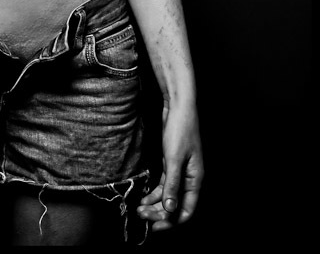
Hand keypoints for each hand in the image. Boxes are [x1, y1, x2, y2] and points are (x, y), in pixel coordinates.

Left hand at [137, 99, 203, 230]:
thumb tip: (170, 210)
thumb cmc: (180, 130)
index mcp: (196, 180)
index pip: (187, 210)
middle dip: (159, 214)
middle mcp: (189, 179)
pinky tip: (143, 198)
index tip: (155, 227)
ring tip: (139, 210)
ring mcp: (180, 172)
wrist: (178, 108)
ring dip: (155, 205)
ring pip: (168, 196)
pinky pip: (164, 185)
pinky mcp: (171, 164)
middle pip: (176, 205)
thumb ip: (173, 185)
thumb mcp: (174, 159)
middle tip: (141, 216)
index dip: (172, 222)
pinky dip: (154, 193)